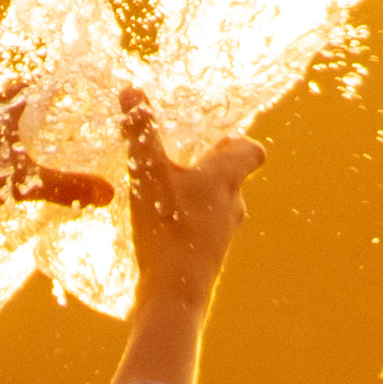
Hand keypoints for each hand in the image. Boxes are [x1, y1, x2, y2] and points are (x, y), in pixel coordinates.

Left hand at [0, 78, 116, 213]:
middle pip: (20, 93)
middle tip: (66, 114)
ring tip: (35, 134)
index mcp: (7, 102)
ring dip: (16, 119)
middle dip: (42, 101)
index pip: (44, 82)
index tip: (88, 91)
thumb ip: (67, 187)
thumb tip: (110, 194)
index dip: (66, 85)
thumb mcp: (23, 182)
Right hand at [119, 86, 264, 327]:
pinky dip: (189, 220)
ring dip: (199, 194)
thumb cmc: (167, 228)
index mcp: (226, 178)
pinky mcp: (208, 256)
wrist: (175, 294)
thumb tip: (131, 89)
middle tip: (186, 156)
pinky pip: (204, 228)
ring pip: (219, 204)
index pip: (252, 152)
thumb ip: (140, 131)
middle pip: (233, 177)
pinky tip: (162, 225)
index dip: (240, 141)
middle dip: (211, 165)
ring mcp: (223, 234)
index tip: (219, 137)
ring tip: (169, 190)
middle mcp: (232, 204)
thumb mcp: (147, 172)